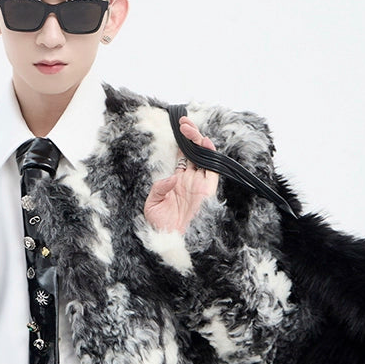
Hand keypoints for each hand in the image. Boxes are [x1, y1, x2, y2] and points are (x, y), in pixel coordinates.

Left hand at [144, 117, 218, 232]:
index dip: (181, 142)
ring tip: (188, 128)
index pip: (182, 156)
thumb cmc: (161, 226)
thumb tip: (172, 176)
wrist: (172, 241)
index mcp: (178, 181)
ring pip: (204, 156)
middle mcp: (191, 180)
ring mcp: (200, 184)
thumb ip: (159, 187)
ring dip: (197, 140)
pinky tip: (202, 143)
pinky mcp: (208, 189)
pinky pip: (213, 169)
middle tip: (182, 122)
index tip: (176, 127)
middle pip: (194, 152)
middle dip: (189, 135)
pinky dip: (209, 154)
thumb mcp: (152, 204)